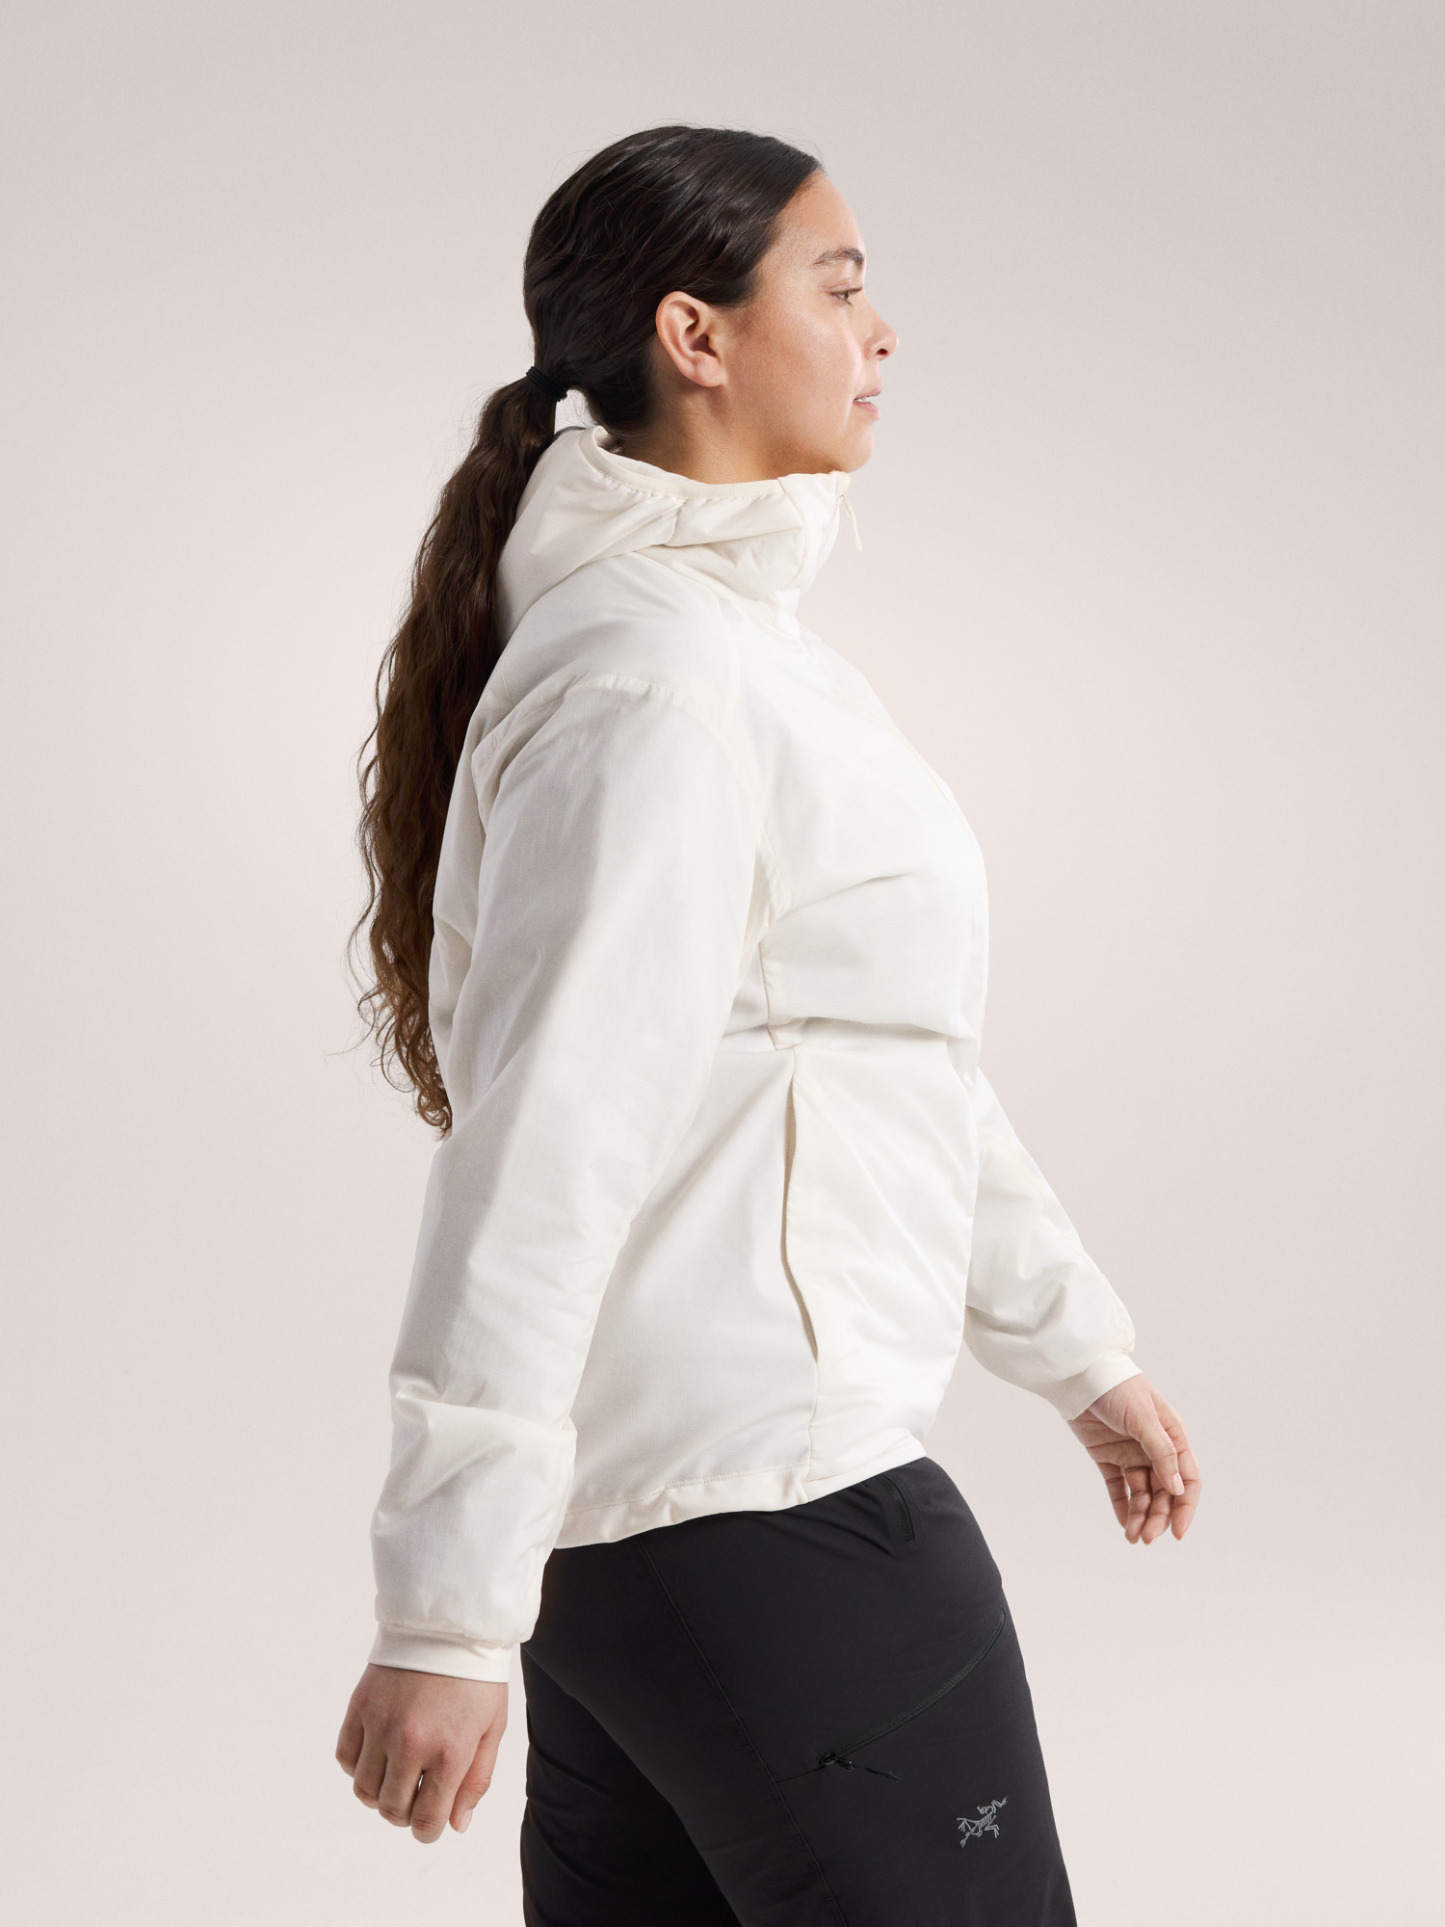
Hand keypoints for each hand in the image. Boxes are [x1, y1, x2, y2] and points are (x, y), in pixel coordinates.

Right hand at [335, 1663, 507, 1843]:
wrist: (449, 1624)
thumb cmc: (476, 1677)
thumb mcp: (492, 1728)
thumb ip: (476, 1781)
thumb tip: (456, 1824)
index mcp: (450, 1751)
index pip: (426, 1820)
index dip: (428, 1830)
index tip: (431, 1822)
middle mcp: (410, 1743)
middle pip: (391, 1809)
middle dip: (405, 1812)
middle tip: (417, 1793)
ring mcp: (381, 1724)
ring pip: (364, 1790)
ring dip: (379, 1792)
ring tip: (397, 1774)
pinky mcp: (360, 1706)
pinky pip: (345, 1757)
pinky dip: (358, 1765)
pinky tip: (378, 1753)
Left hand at [1066, 1374, 1200, 1544]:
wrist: (1079, 1375)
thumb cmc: (1118, 1389)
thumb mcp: (1144, 1419)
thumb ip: (1161, 1453)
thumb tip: (1177, 1489)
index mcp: (1172, 1436)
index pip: (1187, 1479)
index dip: (1185, 1507)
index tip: (1177, 1532)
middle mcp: (1154, 1448)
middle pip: (1164, 1492)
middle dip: (1159, 1516)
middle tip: (1147, 1538)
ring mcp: (1131, 1453)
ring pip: (1142, 1493)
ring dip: (1141, 1516)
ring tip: (1133, 1537)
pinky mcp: (1107, 1456)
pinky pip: (1119, 1487)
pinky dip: (1122, 1506)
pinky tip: (1123, 1524)